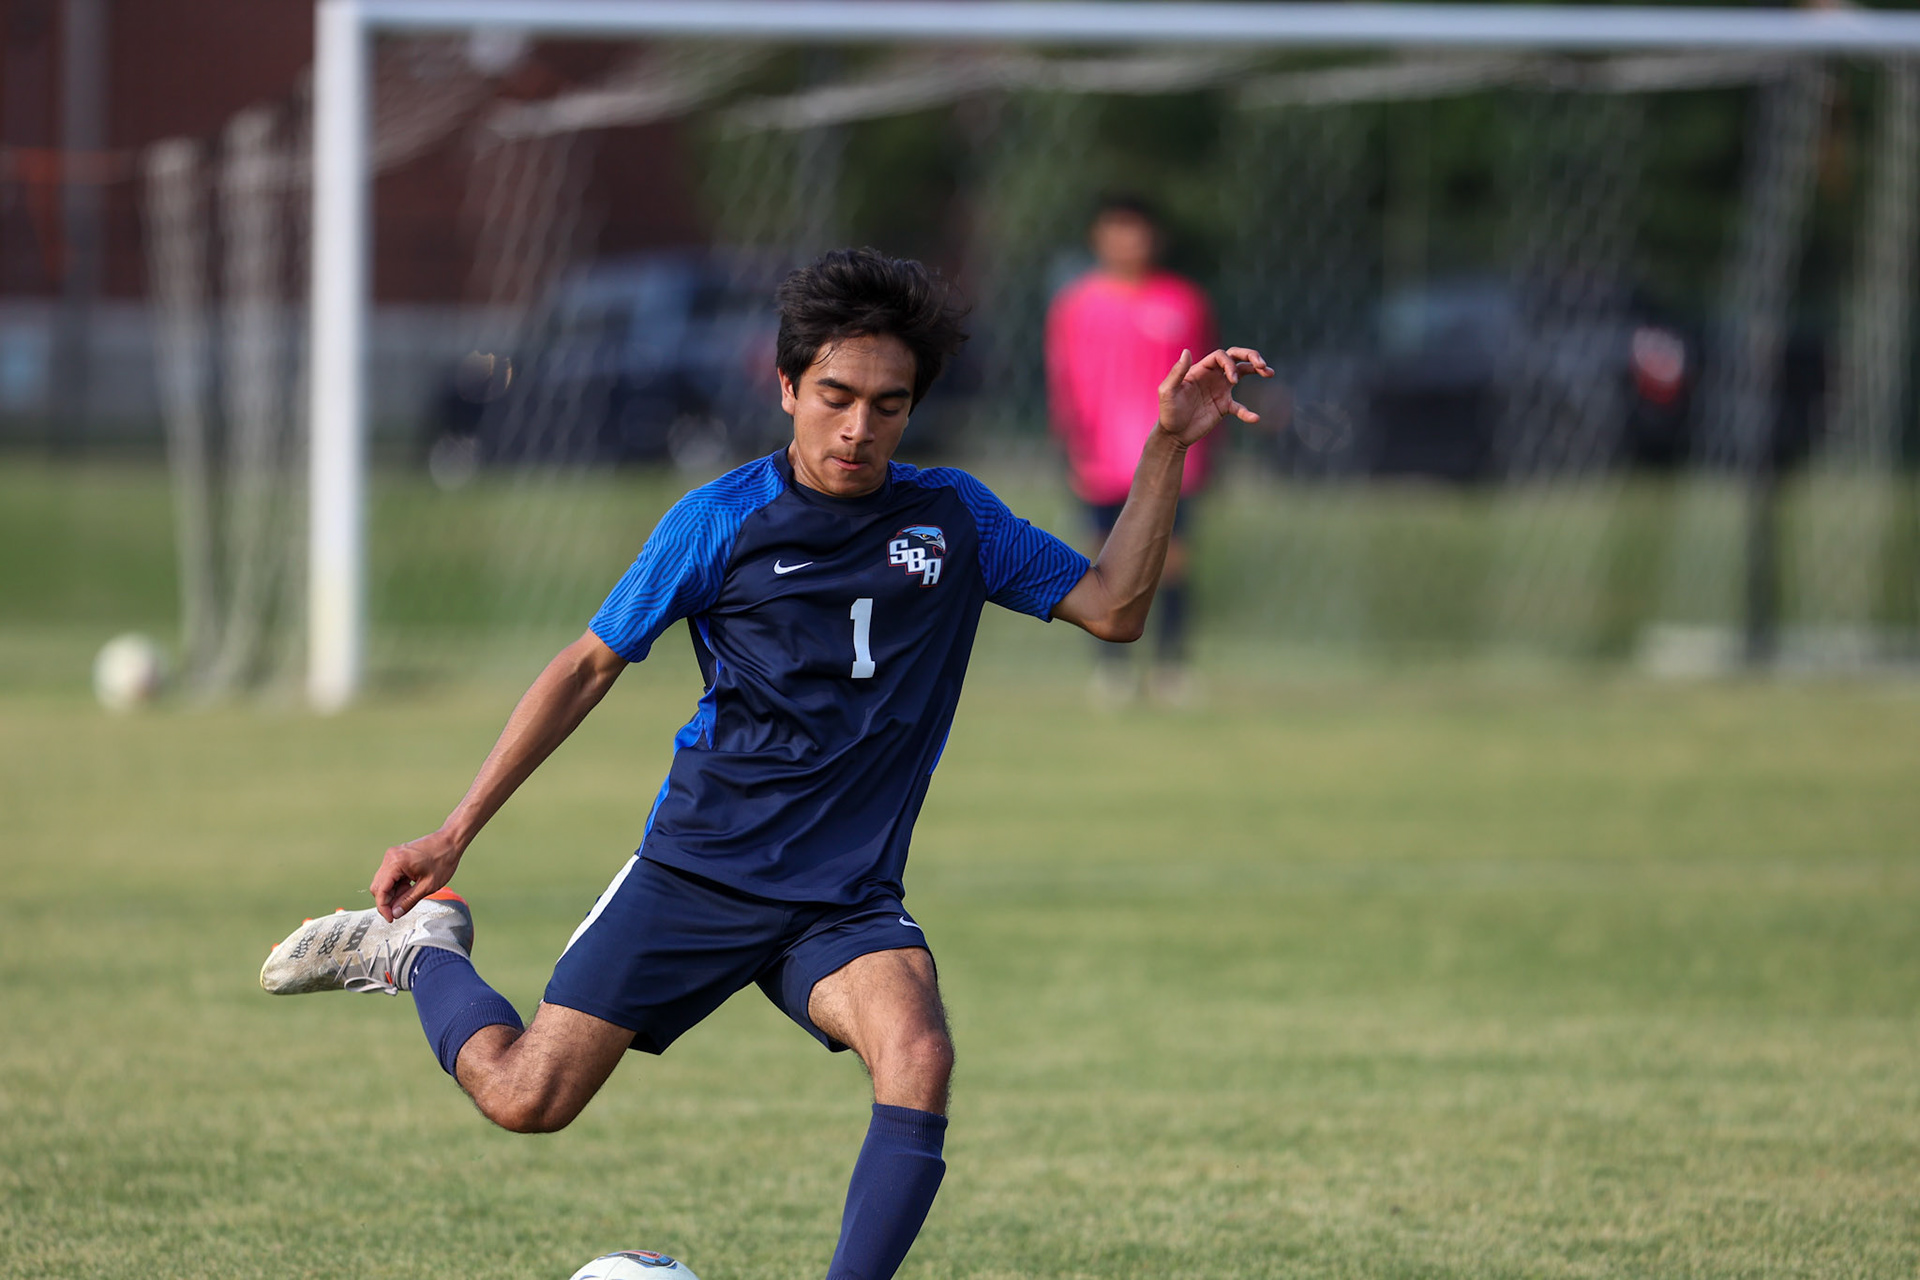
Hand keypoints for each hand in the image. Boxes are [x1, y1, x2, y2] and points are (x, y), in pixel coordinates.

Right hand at [370, 828, 463, 920]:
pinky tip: (410, 887)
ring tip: (411, 894)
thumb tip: (395, 913)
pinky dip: (397, 885)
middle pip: (379, 886)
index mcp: (396, 863)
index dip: (383, 908)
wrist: (451, 840)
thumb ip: (409, 901)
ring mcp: (393, 855)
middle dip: (388, 901)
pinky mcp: (397, 856)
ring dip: (393, 893)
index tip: (391, 919)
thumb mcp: (428, 886)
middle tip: (401, 909)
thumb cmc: (443, 859)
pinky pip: (390, 875)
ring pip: (384, 882)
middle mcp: (390, 857)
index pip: (380, 890)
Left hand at [1155, 347, 1272, 447]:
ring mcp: (1220, 390)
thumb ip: (1177, 372)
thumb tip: (1187, 351)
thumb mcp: (1168, 391)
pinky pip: (1240, 407)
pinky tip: (1255, 418)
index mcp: (1201, 369)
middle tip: (1262, 364)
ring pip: (1242, 373)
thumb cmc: (1167, 411)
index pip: (1221, 356)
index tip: (1232, 381)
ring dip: (1256, 370)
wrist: (1173, 435)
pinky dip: (1248, 412)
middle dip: (1250, 356)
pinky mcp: (1224, 407)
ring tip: (1269, 372)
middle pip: (1235, 357)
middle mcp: (1212, 376)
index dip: (1230, 364)